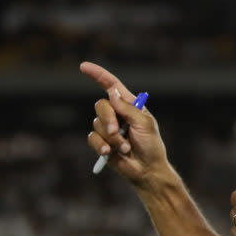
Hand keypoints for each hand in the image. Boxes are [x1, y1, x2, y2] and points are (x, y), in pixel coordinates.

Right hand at [80, 61, 168, 185]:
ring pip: (96, 124)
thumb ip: (128, 108)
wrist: (147, 169)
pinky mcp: (101, 142)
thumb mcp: (144, 124)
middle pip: (101, 106)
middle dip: (108, 119)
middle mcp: (117, 114)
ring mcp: (108, 128)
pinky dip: (100, 145)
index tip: (84, 66)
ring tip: (125, 148)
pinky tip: (109, 152)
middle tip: (118, 132)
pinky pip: (92, 137)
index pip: (111, 86)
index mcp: (129, 105)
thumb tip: (112, 92)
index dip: (98, 75)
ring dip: (111, 138)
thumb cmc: (151, 145)